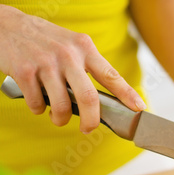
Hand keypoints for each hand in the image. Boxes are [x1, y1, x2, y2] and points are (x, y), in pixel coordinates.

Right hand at [0, 5, 146, 133]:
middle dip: (91, 120)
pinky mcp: (24, 71)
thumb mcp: (71, 45)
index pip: (111, 75)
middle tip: (88, 129)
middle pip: (89, 98)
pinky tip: (38, 104)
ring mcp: (46, 63)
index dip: (127, 94)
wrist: (4, 25)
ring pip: (62, 106)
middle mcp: (68, 55)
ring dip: (60, 119)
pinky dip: (38, 110)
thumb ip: (86, 66)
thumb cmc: (44, 41)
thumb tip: (104, 99)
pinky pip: (37, 103)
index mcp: (84, 48)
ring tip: (57, 118)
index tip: (139, 108)